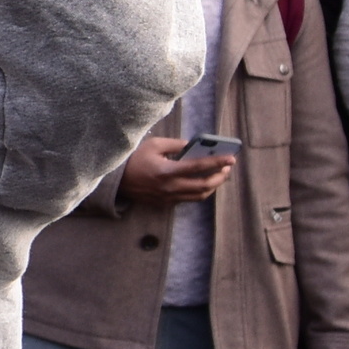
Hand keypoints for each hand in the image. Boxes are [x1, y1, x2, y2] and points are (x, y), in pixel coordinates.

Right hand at [115, 137, 233, 208]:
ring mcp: (168, 198)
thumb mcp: (154, 145)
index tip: (231, 158)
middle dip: (219, 177)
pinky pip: (188, 199)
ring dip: (212, 186)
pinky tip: (203, 183)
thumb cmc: (135, 159)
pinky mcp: (166, 203)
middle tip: (227, 168)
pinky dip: (200, 192)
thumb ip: (176, 145)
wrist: (117, 180)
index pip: (199, 167)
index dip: (217, 162)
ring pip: (199, 196)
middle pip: (203, 186)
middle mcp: (170, 187)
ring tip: (219, 176)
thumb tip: (194, 146)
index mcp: (167, 171)